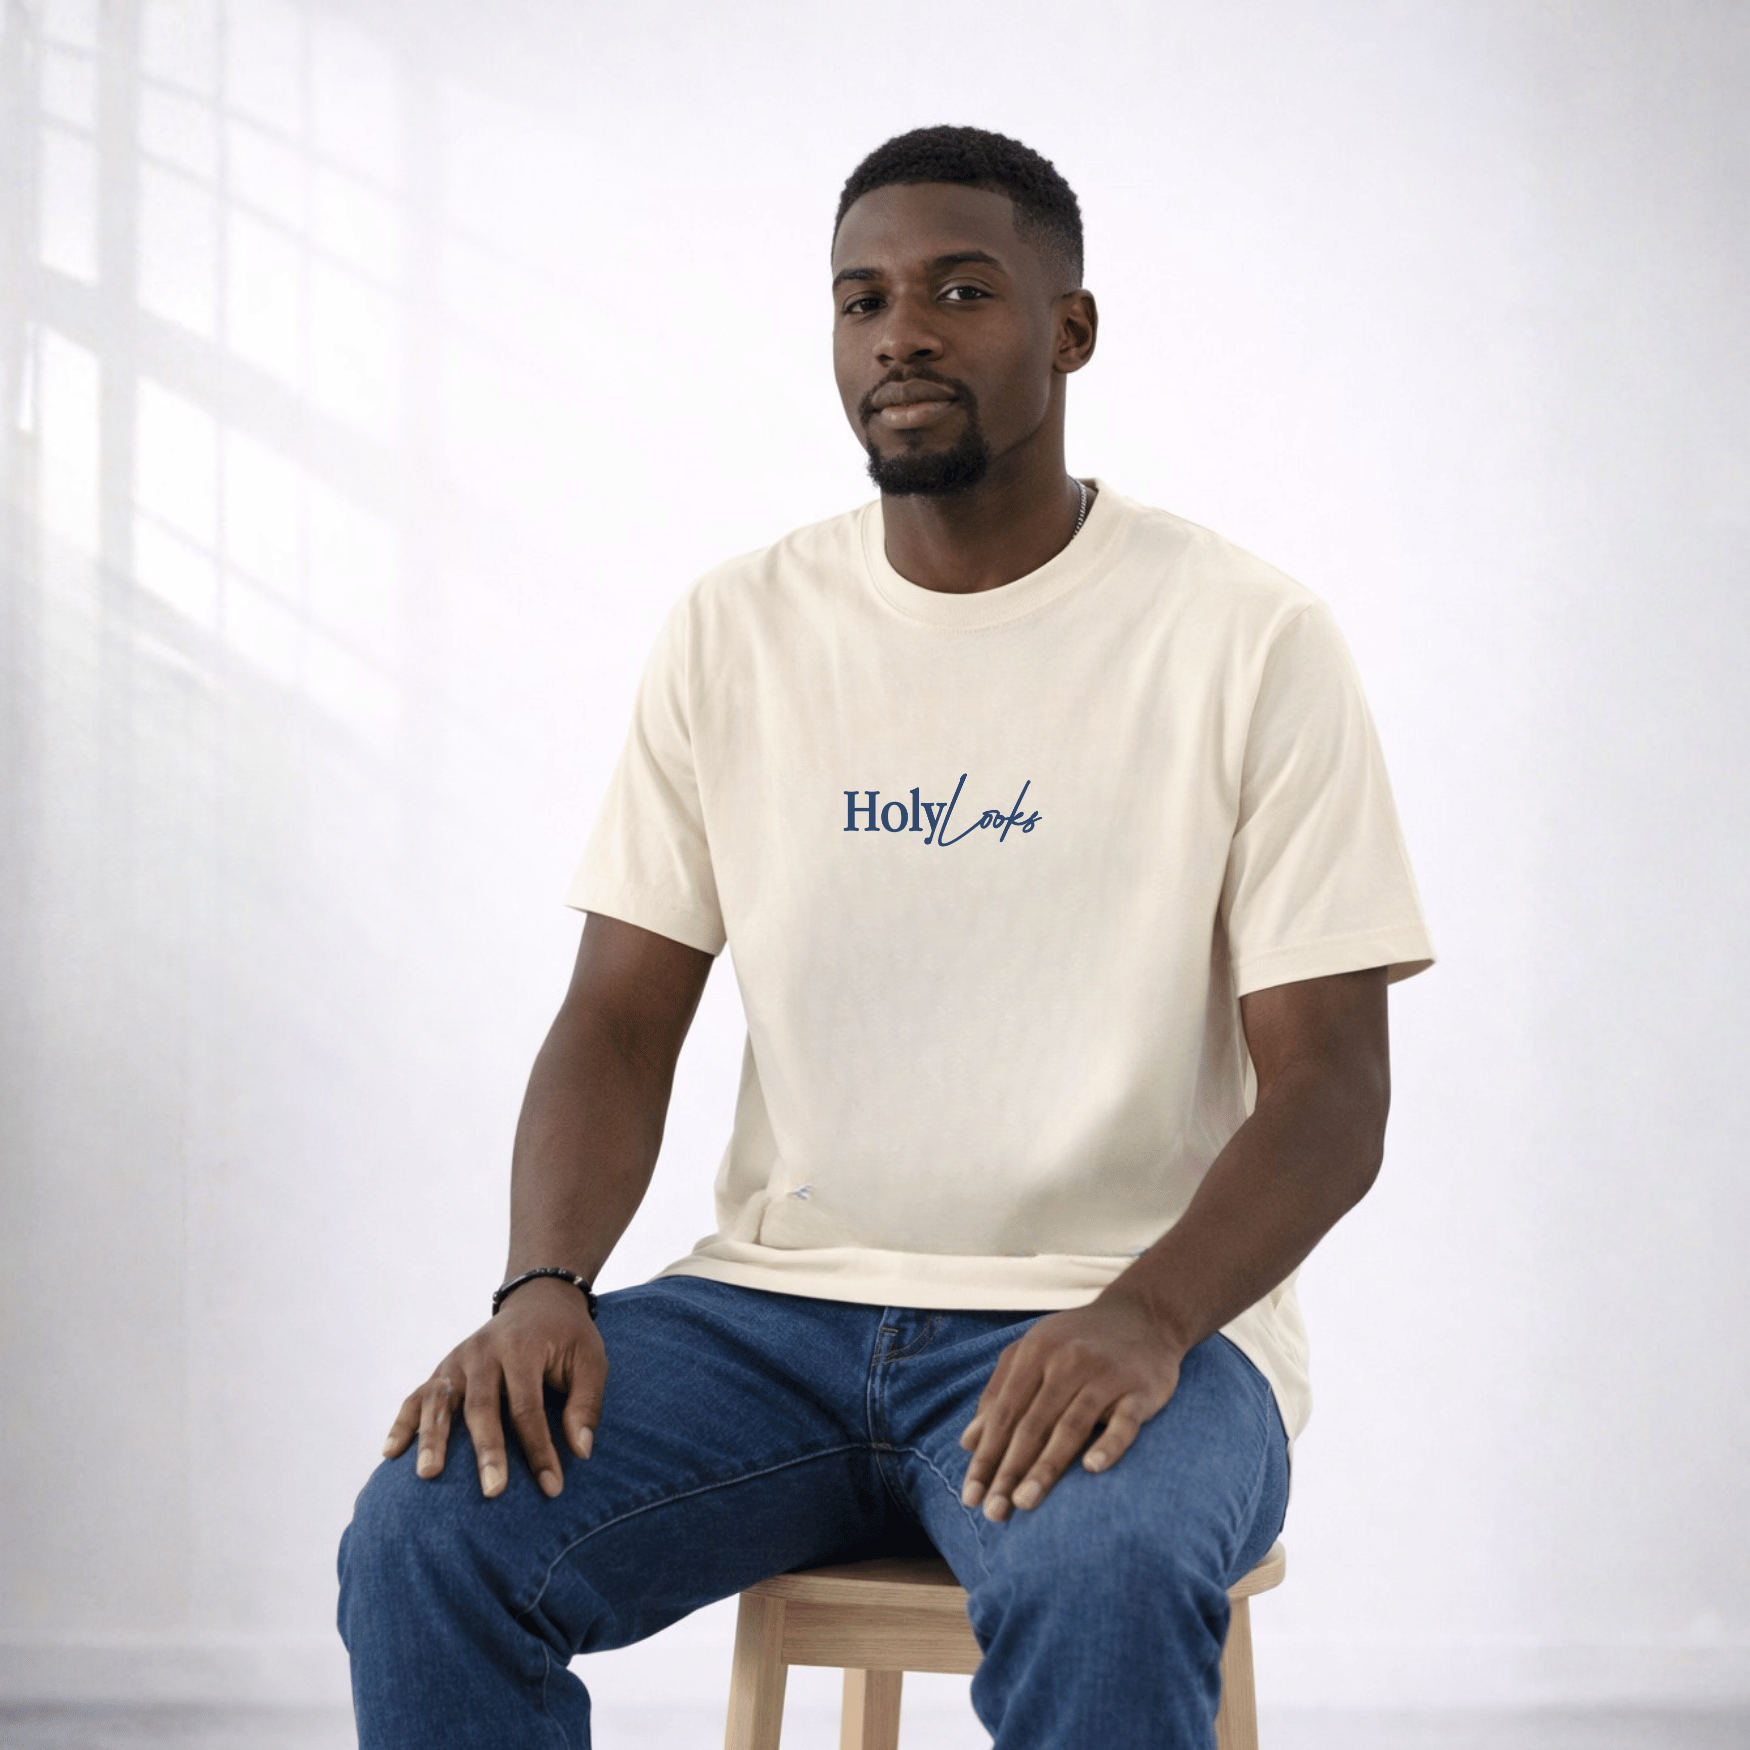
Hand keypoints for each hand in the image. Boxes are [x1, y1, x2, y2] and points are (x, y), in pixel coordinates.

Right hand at [381, 1279, 605, 1498]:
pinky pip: (417, 1395)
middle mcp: (484, 1351)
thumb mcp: (591, 1360)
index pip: (527, 1407)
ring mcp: (458, 1359)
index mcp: (523, 1348)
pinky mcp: (443, 1368)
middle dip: (487, 1450)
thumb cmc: (567, 1338)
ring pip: (440, 1399)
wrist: (539, 1300)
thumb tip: (580, 1452)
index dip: (539, 1450)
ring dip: (433, 1437)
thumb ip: (586, 1403)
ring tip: (428, 1474)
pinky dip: (402, 1422)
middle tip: (493, 1492)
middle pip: (481, 1406)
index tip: (551, 1487)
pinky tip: (390, 1452)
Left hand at [958, 1296, 1182, 1520]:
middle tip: (993, 1512)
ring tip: (1024, 1502)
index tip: (970, 1496)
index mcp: (1035, 1352)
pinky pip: (1124, 1421)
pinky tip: (1091, 1469)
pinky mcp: (1140, 1389)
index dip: (986, 1456)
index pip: (1004, 1413)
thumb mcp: (1033, 1354)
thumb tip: (967, 1442)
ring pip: (1070, 1426)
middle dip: (1008, 1470)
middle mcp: (1067, 1360)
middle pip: (1032, 1423)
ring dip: (1045, 1467)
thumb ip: (1000, 1393)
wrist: (1144, 1314)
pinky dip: (1108, 1444)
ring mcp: (1104, 1374)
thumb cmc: (1078, 1342)